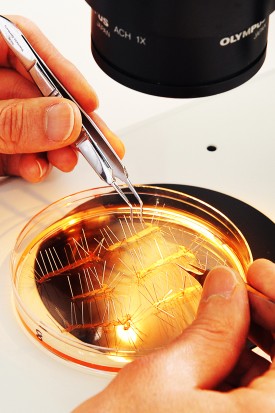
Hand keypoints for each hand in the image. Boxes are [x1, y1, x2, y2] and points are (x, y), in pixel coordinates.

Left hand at [0, 16, 123, 181]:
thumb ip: (16, 120)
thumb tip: (66, 121)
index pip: (25, 42)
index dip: (62, 70)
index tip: (88, 100)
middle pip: (36, 90)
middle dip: (67, 122)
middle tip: (98, 143)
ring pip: (30, 122)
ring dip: (53, 147)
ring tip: (67, 160)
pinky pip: (14, 146)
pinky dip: (29, 162)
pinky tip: (37, 169)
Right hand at [73, 260, 274, 412]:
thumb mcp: (169, 375)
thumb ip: (212, 327)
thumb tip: (228, 284)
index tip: (255, 272)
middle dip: (266, 315)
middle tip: (237, 286)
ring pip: (272, 381)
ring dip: (254, 341)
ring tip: (223, 312)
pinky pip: (256, 400)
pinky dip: (242, 370)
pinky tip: (216, 349)